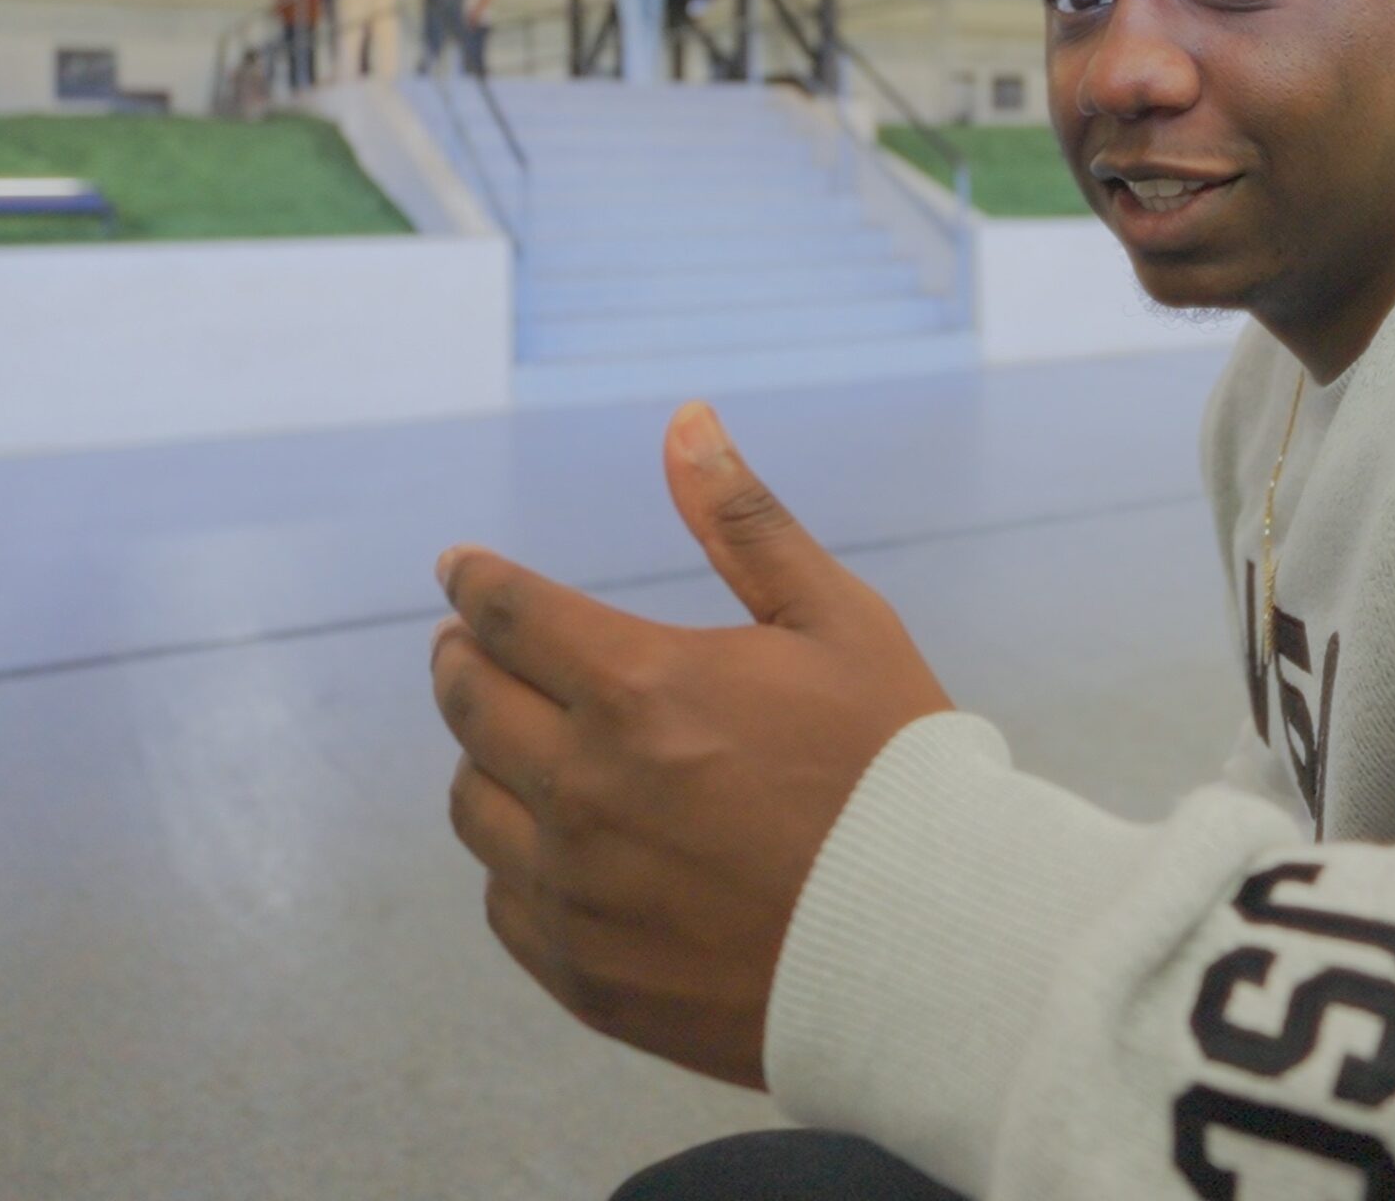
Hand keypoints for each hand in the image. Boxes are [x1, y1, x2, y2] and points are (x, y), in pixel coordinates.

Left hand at [430, 402, 952, 1087]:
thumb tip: (685, 420)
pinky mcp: (586, 973)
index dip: (475, 582)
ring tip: (507, 742)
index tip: (459, 568)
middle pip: (469, 702)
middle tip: (463, 645)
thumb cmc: (894, 768)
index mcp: (640, 686)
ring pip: (473, 805)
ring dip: (480, 758)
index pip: (507, 613)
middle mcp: (586, 786)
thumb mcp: (836, 622)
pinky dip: (512, 860)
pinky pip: (504, 901)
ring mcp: (579, 888)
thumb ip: (744, 523)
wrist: (934, 947)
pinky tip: (550, 843)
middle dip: (460, 658)